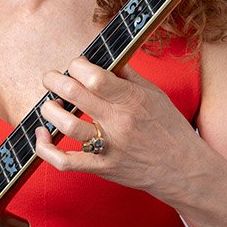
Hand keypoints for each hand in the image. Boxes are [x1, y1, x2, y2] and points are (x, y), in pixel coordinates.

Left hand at [33, 56, 213, 203]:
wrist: (184, 169)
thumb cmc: (170, 128)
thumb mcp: (155, 94)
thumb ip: (128, 75)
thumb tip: (104, 57)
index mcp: (132, 99)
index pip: (94, 75)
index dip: (77, 66)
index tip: (75, 65)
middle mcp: (118, 122)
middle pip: (74, 94)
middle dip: (54, 80)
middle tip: (50, 78)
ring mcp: (108, 146)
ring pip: (65, 125)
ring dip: (49, 110)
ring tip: (50, 104)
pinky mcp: (102, 167)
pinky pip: (65, 162)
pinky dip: (46, 148)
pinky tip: (42, 135)